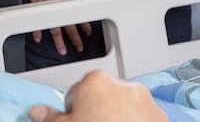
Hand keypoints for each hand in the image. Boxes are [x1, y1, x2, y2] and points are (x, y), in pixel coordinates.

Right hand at [27, 0, 91, 54]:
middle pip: (70, 29)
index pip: (81, 20)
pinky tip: (38, 39)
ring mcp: (50, 12)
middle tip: (78, 48)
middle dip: (75, 39)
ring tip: (62, 50)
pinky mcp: (39, 9)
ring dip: (59, 42)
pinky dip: (37, 32)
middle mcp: (62, 11)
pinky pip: (37, 24)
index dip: (85, 27)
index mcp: (72, 5)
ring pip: (55, 31)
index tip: (87, 33)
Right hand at [27, 70, 165, 121]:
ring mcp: (147, 103)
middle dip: (98, 112)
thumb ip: (49, 117)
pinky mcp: (161, 120)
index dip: (74, 111)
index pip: (77, 92)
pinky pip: (143, 119)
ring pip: (125, 107)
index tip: (76, 121)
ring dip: (118, 118)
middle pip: (103, 97)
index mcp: (97, 81)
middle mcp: (124, 86)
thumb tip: (37, 111)